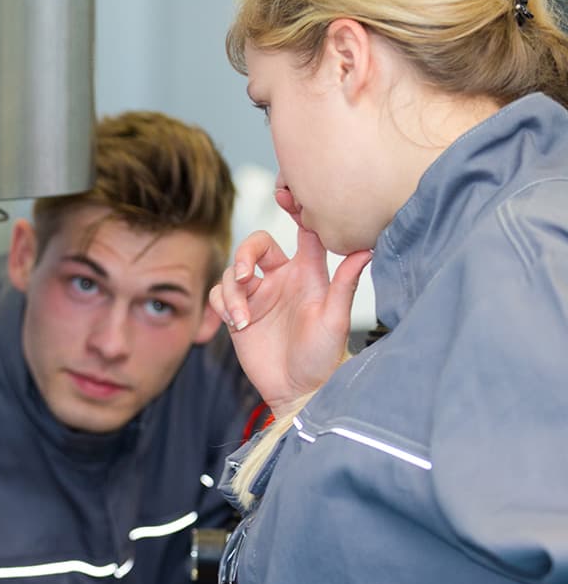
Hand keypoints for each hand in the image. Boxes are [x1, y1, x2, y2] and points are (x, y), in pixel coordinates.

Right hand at [209, 222, 371, 412]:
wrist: (298, 389)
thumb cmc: (323, 356)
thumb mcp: (335, 319)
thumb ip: (345, 282)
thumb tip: (366, 248)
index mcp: (308, 272)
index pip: (303, 230)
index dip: (295, 208)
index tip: (284, 194)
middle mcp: (281, 279)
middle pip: (256, 246)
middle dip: (244, 254)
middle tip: (244, 276)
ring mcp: (258, 296)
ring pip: (232, 273)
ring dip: (232, 293)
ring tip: (242, 318)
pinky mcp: (238, 313)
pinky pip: (218, 295)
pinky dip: (222, 305)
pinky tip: (237, 324)